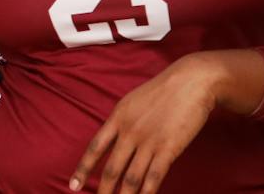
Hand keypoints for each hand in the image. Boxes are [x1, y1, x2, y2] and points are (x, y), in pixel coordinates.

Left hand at [70, 54, 224, 193]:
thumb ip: (123, 121)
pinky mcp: (168, 148)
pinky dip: (147, 193)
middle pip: (111, 168)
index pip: (95, 148)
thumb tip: (115, 138)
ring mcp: (148, 141)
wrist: (190, 82)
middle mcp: (129, 131)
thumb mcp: (133, 102)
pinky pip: (154, 176)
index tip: (73, 185)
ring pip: (131, 176)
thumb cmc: (163, 91)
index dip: (83, 168)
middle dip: (104, 190)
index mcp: (117, 117)